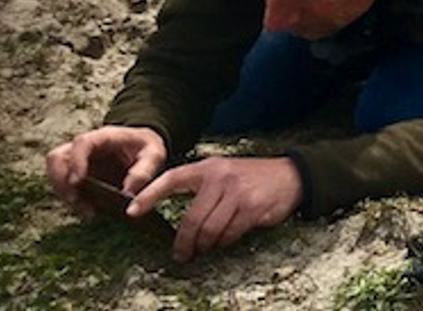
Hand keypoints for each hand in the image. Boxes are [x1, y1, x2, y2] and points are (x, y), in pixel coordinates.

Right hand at [45, 125, 167, 215]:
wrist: (143, 150)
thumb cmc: (146, 149)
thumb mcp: (154, 155)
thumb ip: (144, 171)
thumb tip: (128, 193)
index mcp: (104, 137)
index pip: (81, 143)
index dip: (76, 161)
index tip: (77, 182)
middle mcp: (85, 147)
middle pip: (57, 158)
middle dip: (60, 181)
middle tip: (76, 200)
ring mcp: (77, 161)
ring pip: (56, 174)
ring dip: (65, 194)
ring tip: (87, 210)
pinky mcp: (76, 175)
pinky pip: (63, 187)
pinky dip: (72, 200)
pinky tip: (89, 210)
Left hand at [133, 156, 304, 261]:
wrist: (290, 174)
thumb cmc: (251, 178)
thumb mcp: (224, 172)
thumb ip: (201, 189)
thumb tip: (178, 221)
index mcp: (208, 168)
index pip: (171, 179)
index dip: (149, 195)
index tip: (131, 211)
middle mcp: (220, 177)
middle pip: (191, 219)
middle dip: (184, 242)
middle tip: (181, 254)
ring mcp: (236, 192)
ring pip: (209, 230)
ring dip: (205, 245)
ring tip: (205, 248)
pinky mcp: (251, 207)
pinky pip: (229, 234)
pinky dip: (224, 242)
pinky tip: (225, 239)